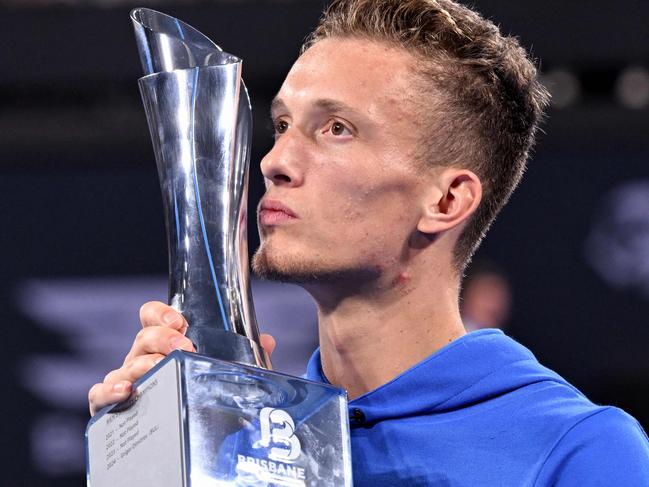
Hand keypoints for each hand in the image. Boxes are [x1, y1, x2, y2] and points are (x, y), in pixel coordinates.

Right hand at [88, 301, 275, 415]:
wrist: (184, 436)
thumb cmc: (198, 394)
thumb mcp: (221, 373)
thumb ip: (242, 356)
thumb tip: (267, 340)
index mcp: (164, 343)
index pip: (152, 316)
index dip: (161, 313)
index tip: (181, 320)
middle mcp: (142, 357)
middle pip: (143, 338)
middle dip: (163, 338)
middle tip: (185, 348)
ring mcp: (127, 380)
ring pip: (126, 365)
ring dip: (143, 364)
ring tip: (159, 369)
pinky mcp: (111, 405)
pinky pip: (100, 395)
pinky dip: (108, 391)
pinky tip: (125, 392)